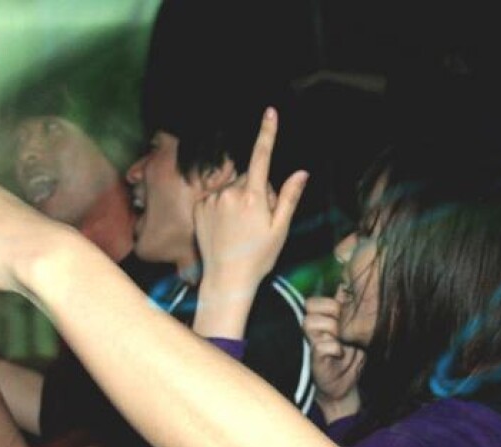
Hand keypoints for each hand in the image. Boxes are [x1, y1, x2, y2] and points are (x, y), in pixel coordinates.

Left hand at [194, 108, 307, 293]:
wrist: (226, 279)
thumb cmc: (258, 257)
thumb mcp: (280, 229)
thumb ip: (289, 198)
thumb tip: (301, 173)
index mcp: (253, 197)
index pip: (262, 157)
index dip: (267, 133)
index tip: (270, 112)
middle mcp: (230, 193)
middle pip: (250, 177)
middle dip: (258, 190)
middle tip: (259, 220)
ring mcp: (212, 200)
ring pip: (233, 188)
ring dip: (239, 200)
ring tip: (241, 228)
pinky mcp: (199, 207)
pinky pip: (217, 197)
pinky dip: (223, 206)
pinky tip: (226, 227)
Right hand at [303, 296, 363, 420]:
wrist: (345, 386)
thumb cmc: (349, 356)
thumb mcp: (352, 330)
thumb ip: (348, 310)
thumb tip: (346, 288)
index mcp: (319, 320)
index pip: (312, 300)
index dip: (328, 303)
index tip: (342, 313)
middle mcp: (311, 330)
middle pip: (310, 306)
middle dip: (332, 313)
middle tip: (341, 328)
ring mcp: (310, 343)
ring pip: (310, 323)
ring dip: (331, 330)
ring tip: (340, 340)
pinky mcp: (314, 359)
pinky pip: (320, 345)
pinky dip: (334, 347)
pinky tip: (340, 352)